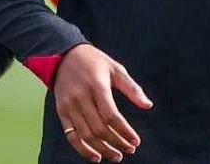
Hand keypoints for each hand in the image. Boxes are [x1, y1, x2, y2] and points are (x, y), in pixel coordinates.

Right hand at [53, 44, 152, 161]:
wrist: (63, 55)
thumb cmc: (95, 62)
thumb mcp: (116, 69)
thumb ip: (132, 88)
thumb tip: (148, 106)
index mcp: (97, 86)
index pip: (111, 116)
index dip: (124, 131)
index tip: (136, 141)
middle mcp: (81, 97)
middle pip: (100, 128)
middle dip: (116, 143)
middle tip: (129, 150)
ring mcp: (69, 106)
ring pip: (86, 135)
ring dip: (103, 150)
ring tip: (117, 156)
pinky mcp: (61, 112)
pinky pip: (71, 136)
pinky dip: (83, 150)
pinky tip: (96, 157)